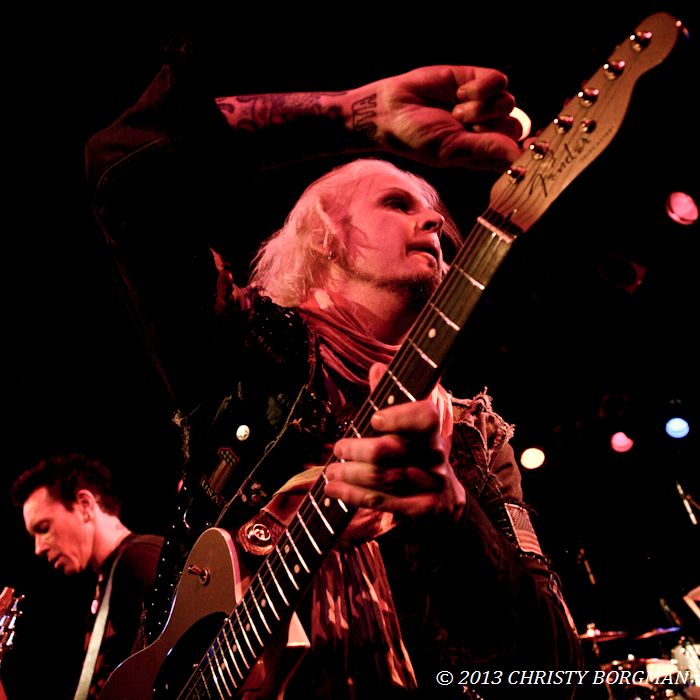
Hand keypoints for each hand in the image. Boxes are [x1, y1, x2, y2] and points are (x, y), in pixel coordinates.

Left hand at [324, 363, 465, 519]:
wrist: (445, 499)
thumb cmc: (417, 452)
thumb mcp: (410, 426)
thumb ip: (392, 397)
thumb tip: (377, 368)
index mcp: (431, 432)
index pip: (425, 418)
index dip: (400, 416)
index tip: (375, 418)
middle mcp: (433, 457)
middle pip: (390, 451)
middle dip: (356, 448)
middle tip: (339, 447)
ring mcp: (428, 485)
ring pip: (381, 478)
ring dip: (349, 472)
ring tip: (331, 470)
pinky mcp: (419, 508)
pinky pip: (380, 502)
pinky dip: (352, 495)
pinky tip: (334, 489)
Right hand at [365, 65, 522, 170]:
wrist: (391, 110)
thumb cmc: (417, 138)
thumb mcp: (452, 150)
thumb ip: (487, 150)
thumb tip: (519, 155)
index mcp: (481, 153)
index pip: (515, 152)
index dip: (524, 150)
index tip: (531, 149)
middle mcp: (486, 128)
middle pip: (517, 126)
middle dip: (493, 127)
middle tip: (466, 128)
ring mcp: (482, 103)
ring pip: (508, 103)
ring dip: (481, 108)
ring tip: (455, 111)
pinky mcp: (476, 79)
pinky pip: (499, 81)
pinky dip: (481, 87)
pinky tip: (460, 92)